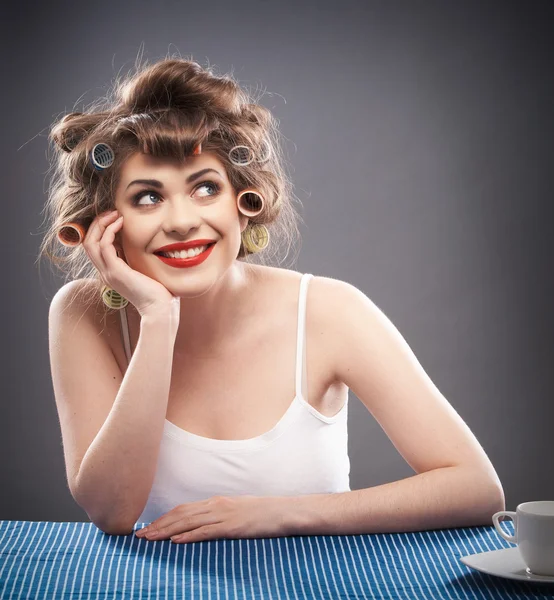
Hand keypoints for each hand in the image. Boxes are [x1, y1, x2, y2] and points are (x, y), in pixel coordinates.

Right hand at [83, 210, 179, 322]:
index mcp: (111, 272)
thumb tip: (143, 244)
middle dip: (97, 224)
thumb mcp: (143, 271)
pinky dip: (110, 231)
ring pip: (91, 242)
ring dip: (101, 224)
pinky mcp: (116, 272)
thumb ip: (137, 259)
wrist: (159, 309)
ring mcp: (109, 272)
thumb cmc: (158, 292)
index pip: (94, 247)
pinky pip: (104, 246)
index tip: (114, 218)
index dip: (99, 230)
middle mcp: (105, 272)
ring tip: (115, 214)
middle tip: (112, 212)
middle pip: (87, 242)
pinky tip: (121, 223)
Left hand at [135, 495, 289, 542]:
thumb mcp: (236, 510)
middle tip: (140, 536)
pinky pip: (206, 531)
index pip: (183, 509)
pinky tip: (175, 541)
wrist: (282, 511)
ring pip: (188, 522)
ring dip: (167, 531)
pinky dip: (188, 536)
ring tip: (150, 539)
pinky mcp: (232, 527)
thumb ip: (219, 516)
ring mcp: (223, 515)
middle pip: (180, 514)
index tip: (148, 527)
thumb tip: (202, 524)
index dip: (164, 518)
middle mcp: (216, 505)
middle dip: (158, 525)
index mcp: (216, 502)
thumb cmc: (261, 513)